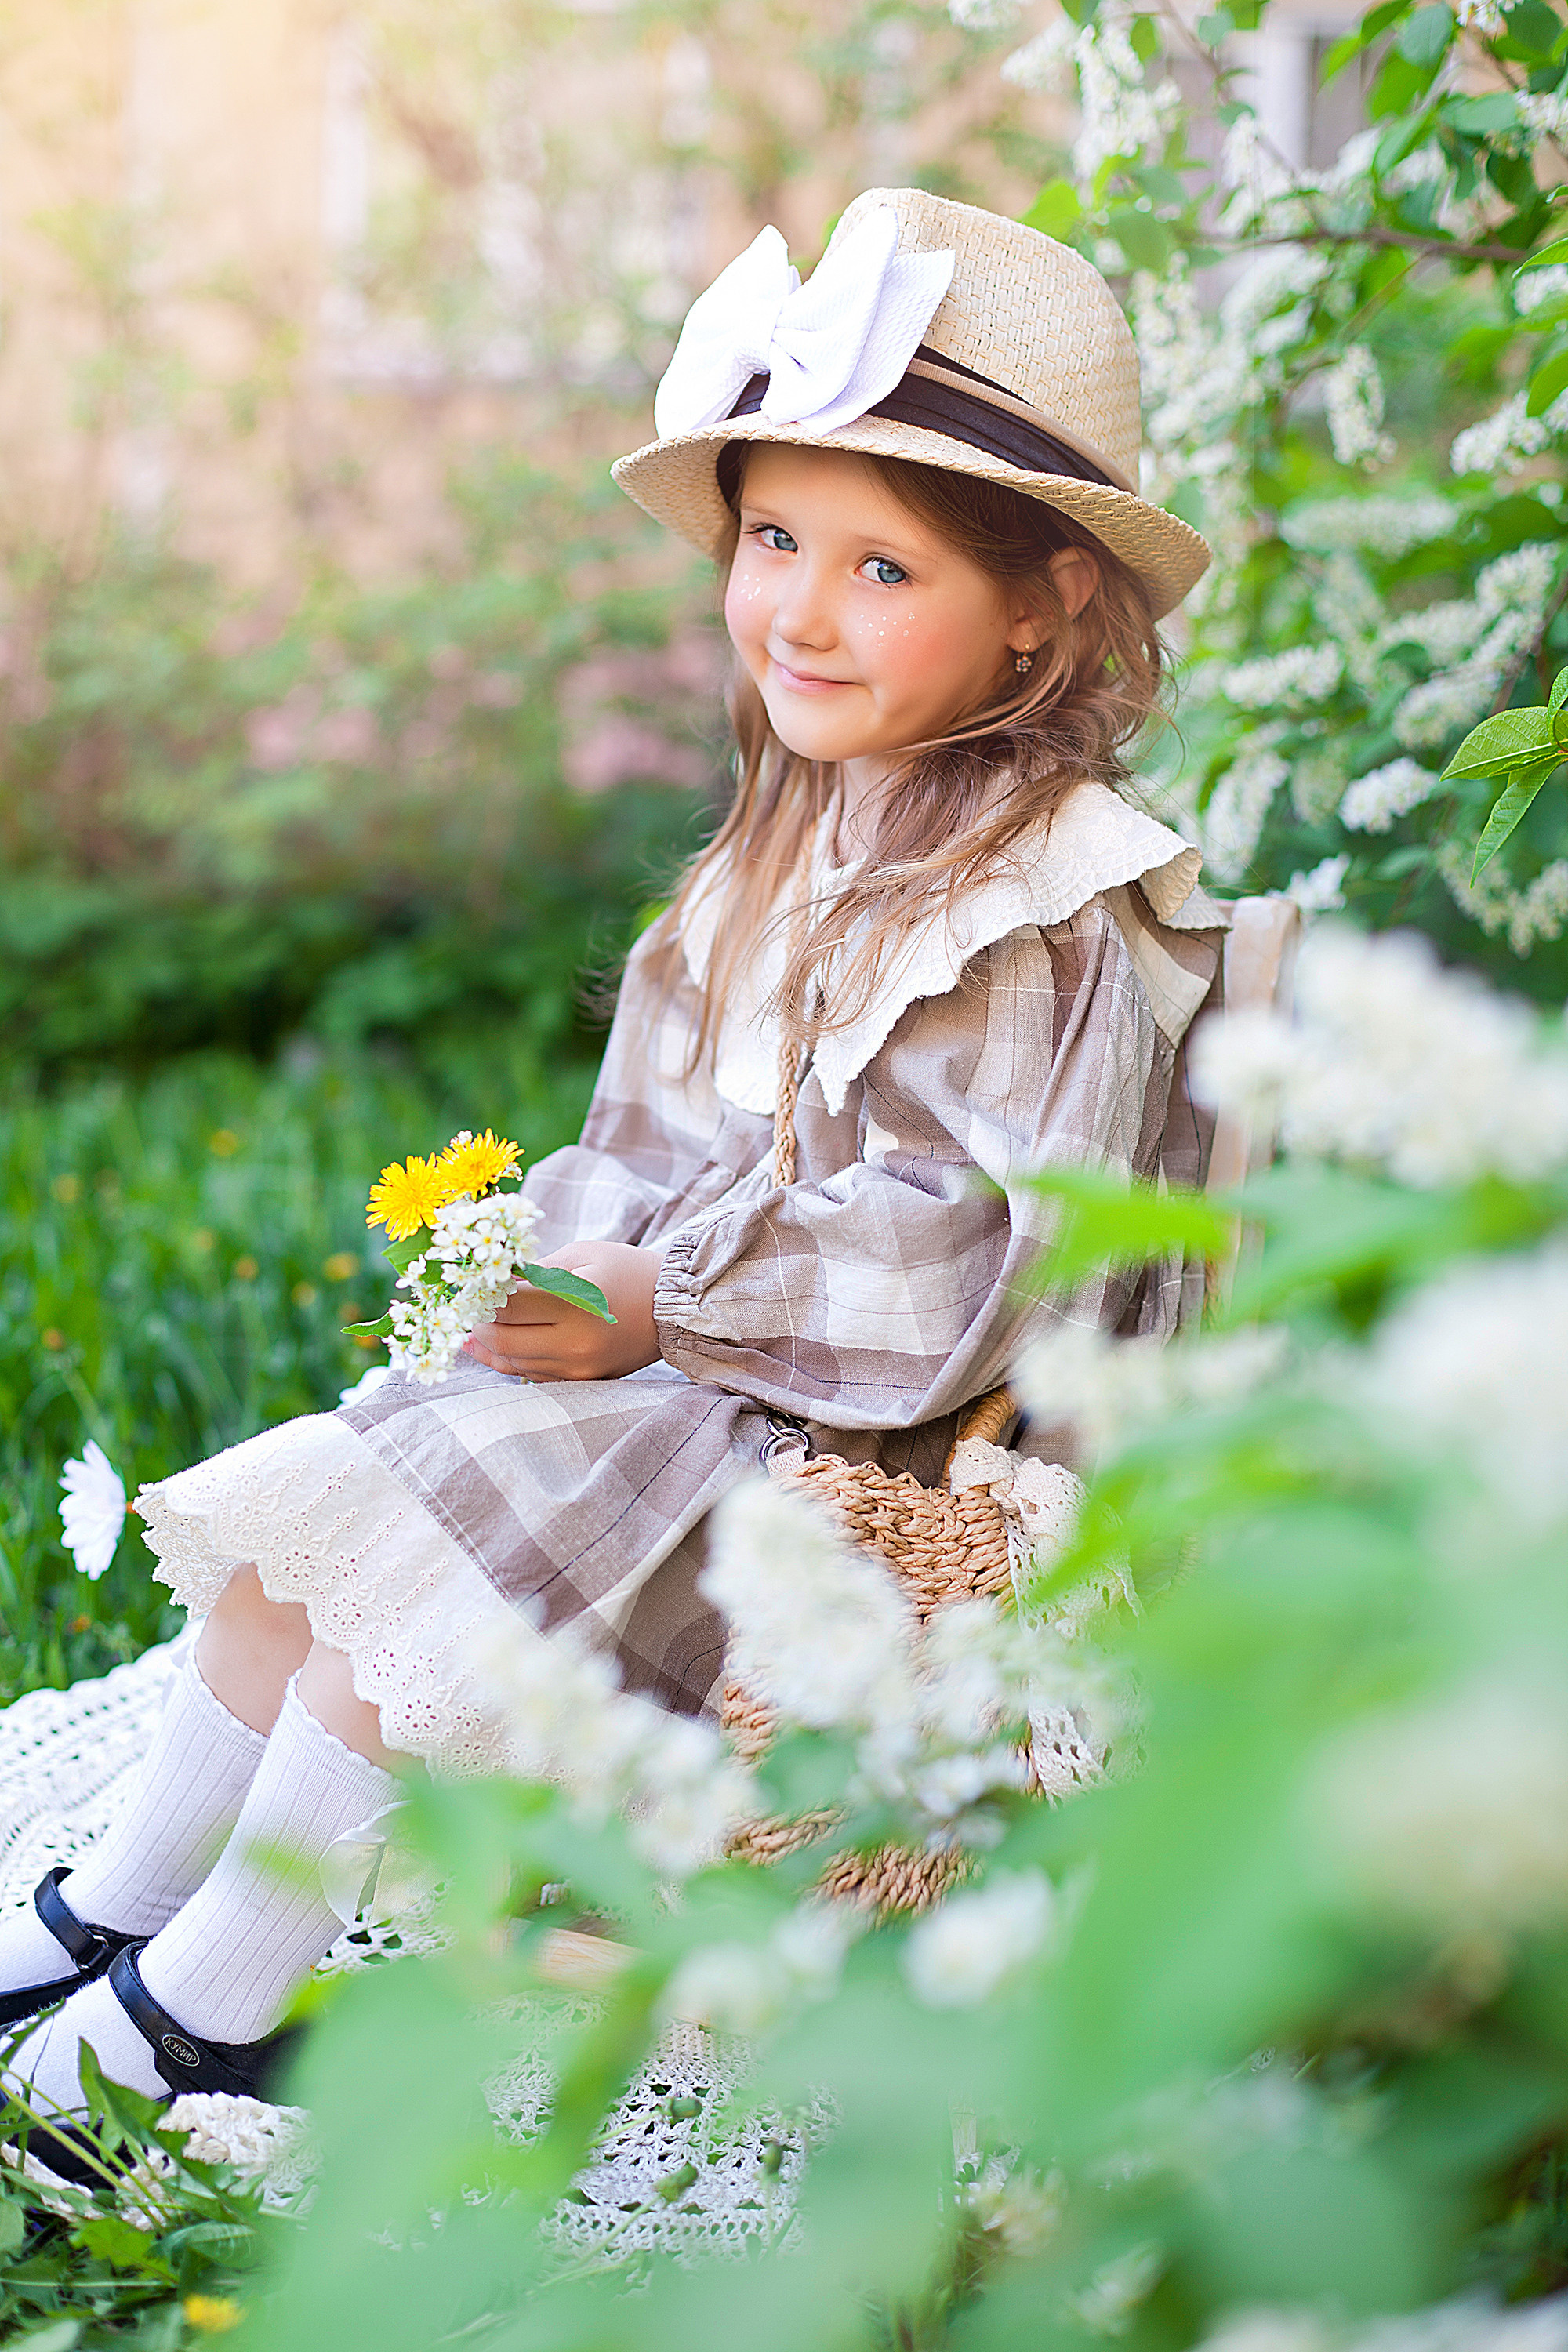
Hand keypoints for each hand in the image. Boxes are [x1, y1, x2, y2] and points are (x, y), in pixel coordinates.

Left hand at [462, 1240, 662, 1381]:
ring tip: (476, 1325)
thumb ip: (534, 1269)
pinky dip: (511, 1360)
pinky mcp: (583, 1381)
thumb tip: (491, 1282)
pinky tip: (492, 1346)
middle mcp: (575, 1343)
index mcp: (575, 1303)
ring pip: (513, 1362)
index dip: (481, 1296)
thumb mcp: (581, 1255)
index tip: (472, 1285)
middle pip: (502, 1340)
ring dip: (489, 1344)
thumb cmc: (627, 1270)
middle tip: (469, 1306)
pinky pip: (532, 1375)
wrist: (673, 1308)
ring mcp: (579, 1368)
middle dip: (478, 1323)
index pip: (507, 1306)